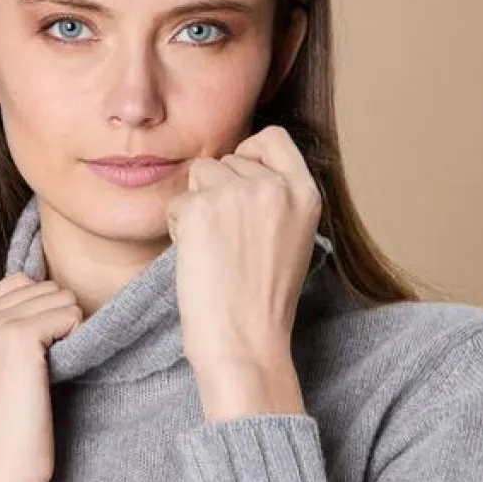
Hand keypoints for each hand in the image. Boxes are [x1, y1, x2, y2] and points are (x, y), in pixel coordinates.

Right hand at [0, 272, 82, 481]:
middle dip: (57, 318)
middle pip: (40, 285)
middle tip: (49, 367)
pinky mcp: (19, 338)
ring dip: (70, 327)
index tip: (38, 356)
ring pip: (59, 295)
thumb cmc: (5, 432)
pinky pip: (70, 313)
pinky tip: (64, 368)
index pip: (17, 283)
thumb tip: (49, 297)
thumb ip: (3, 333)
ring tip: (55, 370)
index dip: (41, 312)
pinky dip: (79, 336)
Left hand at [164, 124, 322, 384]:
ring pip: (199, 175)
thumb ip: (275, 200)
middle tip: (227, 243)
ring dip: (196, 208)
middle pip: (228, 159)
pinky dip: (178, 230)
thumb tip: (239, 170)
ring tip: (213, 251)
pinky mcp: (203, 207)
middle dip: (217, 192)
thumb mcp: (290, 240)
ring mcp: (239, 193)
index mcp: (305, 193)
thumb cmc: (261, 304)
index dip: (249, 154)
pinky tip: (198, 260)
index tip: (238, 181)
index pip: (273, 138)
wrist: (245, 343)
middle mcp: (275, 186)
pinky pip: (177, 203)